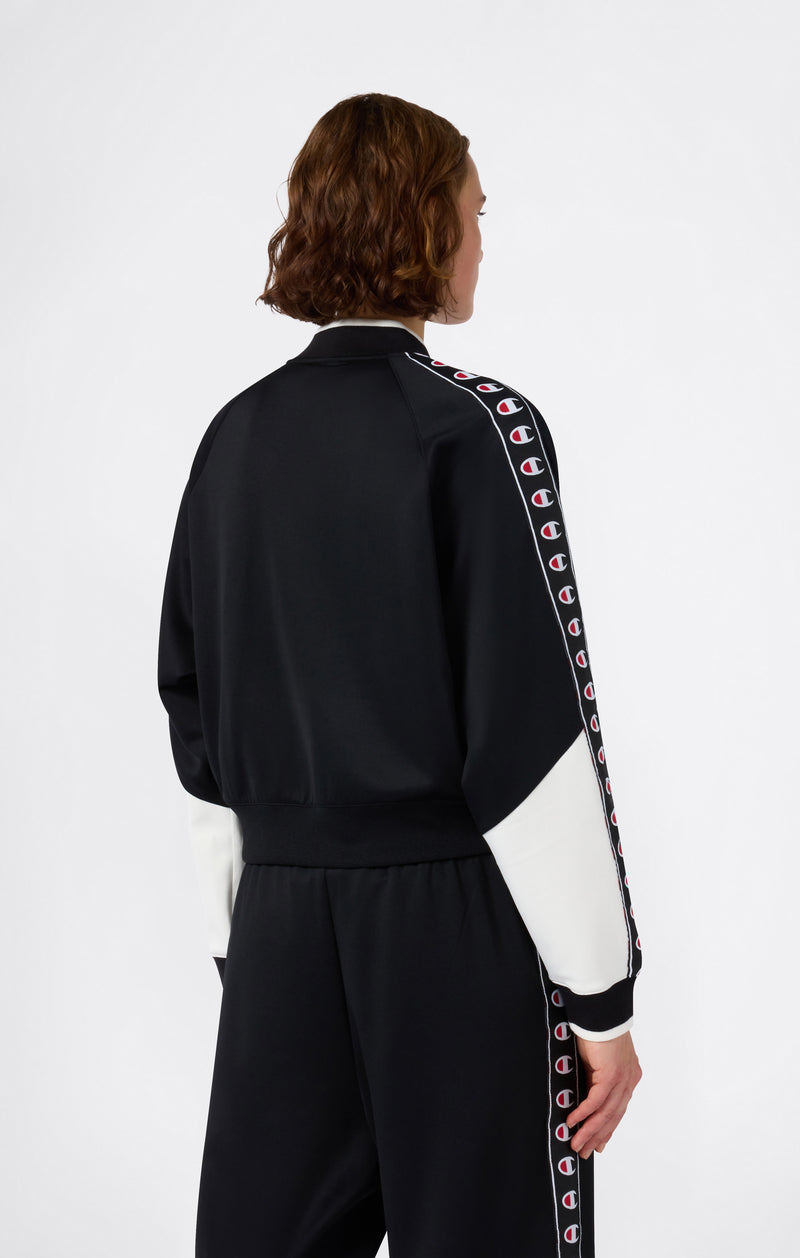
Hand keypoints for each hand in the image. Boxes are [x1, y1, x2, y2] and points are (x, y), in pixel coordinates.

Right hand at [566, 1029, 641, 1157]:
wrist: (601, 1012)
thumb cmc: (597, 1029)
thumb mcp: (596, 1060)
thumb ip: (595, 1078)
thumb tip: (584, 1096)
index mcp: (629, 1075)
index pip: (618, 1109)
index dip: (608, 1129)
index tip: (599, 1144)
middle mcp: (629, 1080)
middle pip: (613, 1116)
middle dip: (598, 1136)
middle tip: (584, 1151)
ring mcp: (622, 1079)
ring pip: (606, 1113)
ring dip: (589, 1131)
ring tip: (576, 1143)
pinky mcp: (611, 1075)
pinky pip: (597, 1101)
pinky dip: (584, 1113)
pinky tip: (572, 1122)